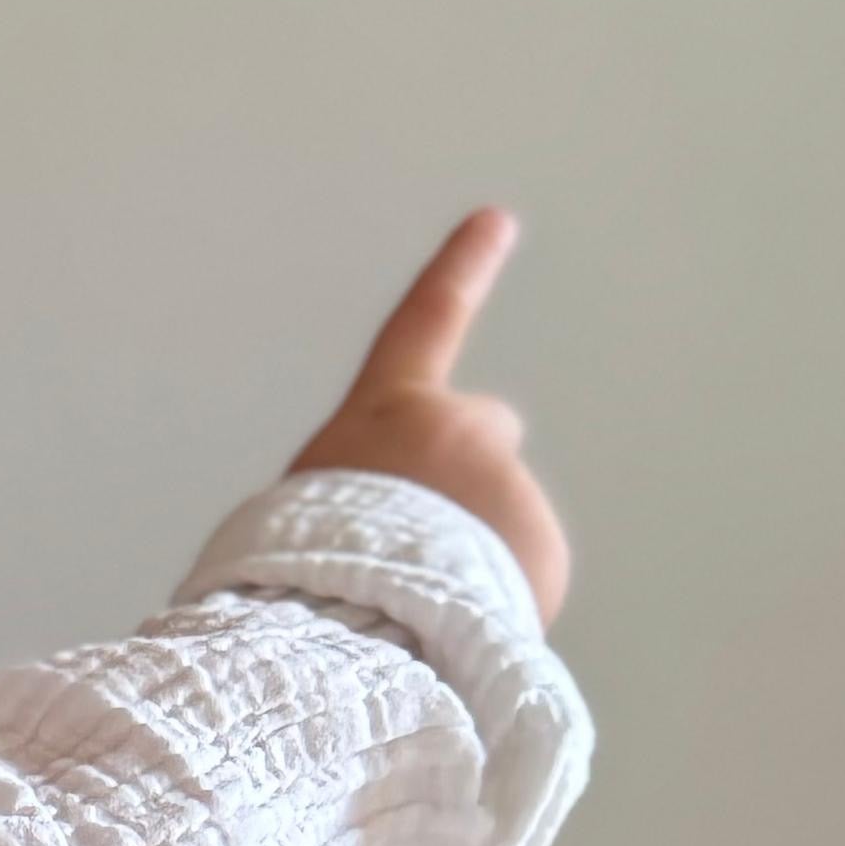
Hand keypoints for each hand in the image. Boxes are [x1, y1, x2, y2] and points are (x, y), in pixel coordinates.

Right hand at [285, 208, 569, 623]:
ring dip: (475, 551)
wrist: (348, 625)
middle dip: (468, 475)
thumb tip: (408, 525)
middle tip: (425, 538)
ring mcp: (503, 484)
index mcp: (382, 414)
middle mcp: (454, 429)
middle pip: (480, 438)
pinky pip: (521, 571)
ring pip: (497, 521)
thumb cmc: (304, 572)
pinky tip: (457, 619)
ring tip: (423, 598)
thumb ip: (368, 485)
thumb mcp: (305, 507)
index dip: (461, 267)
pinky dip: (499, 593)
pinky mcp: (540, 542)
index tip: (496, 220)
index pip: (426, 320)